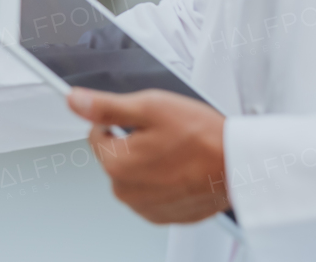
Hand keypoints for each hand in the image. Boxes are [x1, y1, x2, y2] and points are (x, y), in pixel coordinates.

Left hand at [67, 87, 228, 224]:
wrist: (241, 166)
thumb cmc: (202, 137)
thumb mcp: (149, 106)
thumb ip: (105, 106)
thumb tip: (74, 100)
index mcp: (116, 164)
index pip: (97, 133)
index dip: (118, 120)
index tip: (141, 119)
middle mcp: (126, 192)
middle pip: (114, 155)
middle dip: (133, 142)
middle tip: (163, 135)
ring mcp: (146, 207)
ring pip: (133, 174)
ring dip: (147, 162)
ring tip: (176, 152)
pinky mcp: (166, 215)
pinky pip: (151, 192)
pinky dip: (162, 181)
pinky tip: (181, 169)